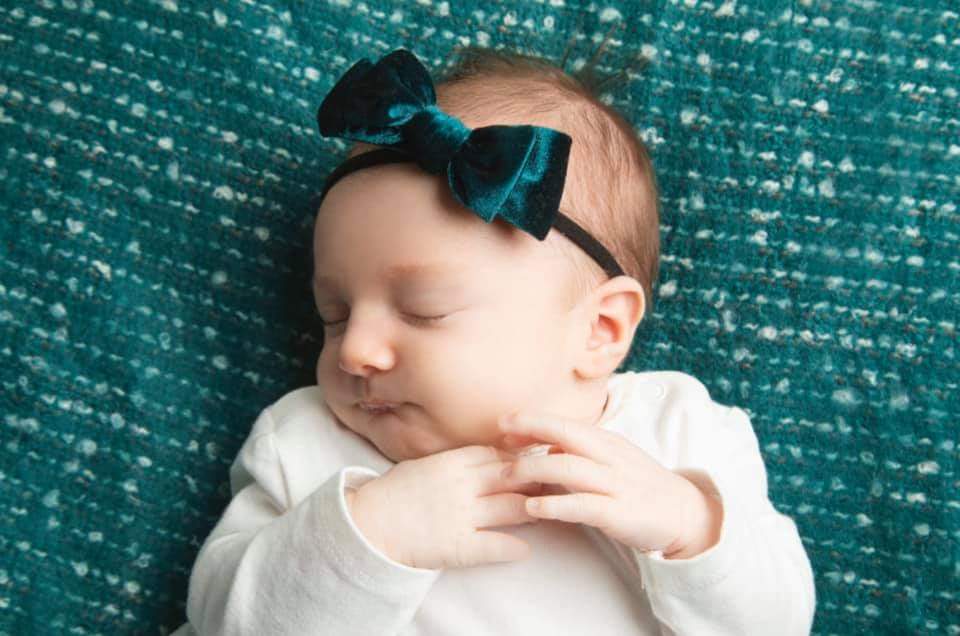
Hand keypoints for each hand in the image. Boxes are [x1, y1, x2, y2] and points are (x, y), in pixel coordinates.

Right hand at [347, 445, 543, 570]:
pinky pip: (495, 545)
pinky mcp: (458, 546)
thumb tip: (487, 457)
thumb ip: (456, 460)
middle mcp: (462, 485)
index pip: (499, 454)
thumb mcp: (425, 464)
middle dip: (538, 480)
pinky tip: (524, 549)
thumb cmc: (395, 492)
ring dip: (534, 510)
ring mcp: (462, 515)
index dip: (520, 458)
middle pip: (513, 477)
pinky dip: (514, 547)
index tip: (536, 460)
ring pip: (513, 508)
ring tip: (546, 512)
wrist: (367, 524)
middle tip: (556, 483)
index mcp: (452, 462)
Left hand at [498, 413, 714, 555]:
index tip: (504, 424)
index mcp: (607, 441)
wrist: (684, 514)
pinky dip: (555, 505)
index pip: (565, 424)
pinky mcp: (619, 513)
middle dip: (530, 429)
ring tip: (507, 475)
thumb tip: (544, 445)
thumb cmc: (640, 485)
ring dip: (533, 469)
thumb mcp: (611, 460)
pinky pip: (582, 505)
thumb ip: (579, 451)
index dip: (533, 421)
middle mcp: (611, 457)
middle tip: (498, 436)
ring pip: (569, 468)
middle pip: (566, 434)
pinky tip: (533, 508)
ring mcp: (616, 484)